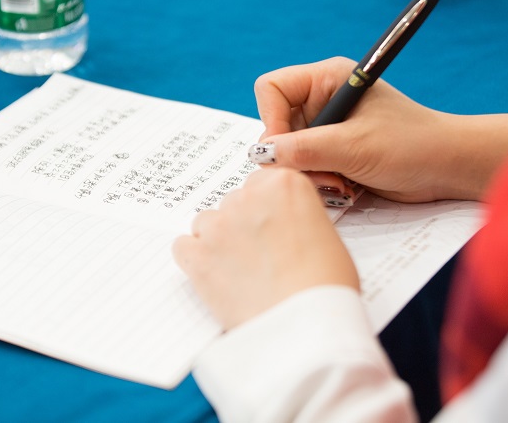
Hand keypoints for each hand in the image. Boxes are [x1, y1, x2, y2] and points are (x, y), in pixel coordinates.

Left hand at [173, 167, 358, 329]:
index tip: (269, 225)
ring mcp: (219, 225)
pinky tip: (214, 276)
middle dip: (242, 225)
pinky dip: (195, 259)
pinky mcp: (198, 255)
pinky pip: (183, 247)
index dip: (265, 208)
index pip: (261, 182)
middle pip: (234, 202)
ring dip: (217, 241)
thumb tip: (281, 225)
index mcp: (284, 185)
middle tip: (258, 255)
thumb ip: (296, 216)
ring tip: (238, 271)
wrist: (306, 325)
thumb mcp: (325, 234)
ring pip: (206, 223)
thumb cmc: (325, 285)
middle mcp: (248, 197)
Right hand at [251, 58, 507, 202]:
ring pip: (288, 152)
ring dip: (308, 173)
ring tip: (339, 183)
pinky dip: (319, 182)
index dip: (270, 119)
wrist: (448, 168)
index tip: (284, 151)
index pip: (271, 89)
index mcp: (327, 79)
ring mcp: (327, 128)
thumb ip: (305, 150)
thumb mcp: (354, 147)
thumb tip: (261, 156)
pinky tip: (344, 188)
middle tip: (322, 174)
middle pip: (275, 125)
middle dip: (292, 156)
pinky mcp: (333, 152)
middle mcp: (323, 99)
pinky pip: (304, 168)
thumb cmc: (411, 145)